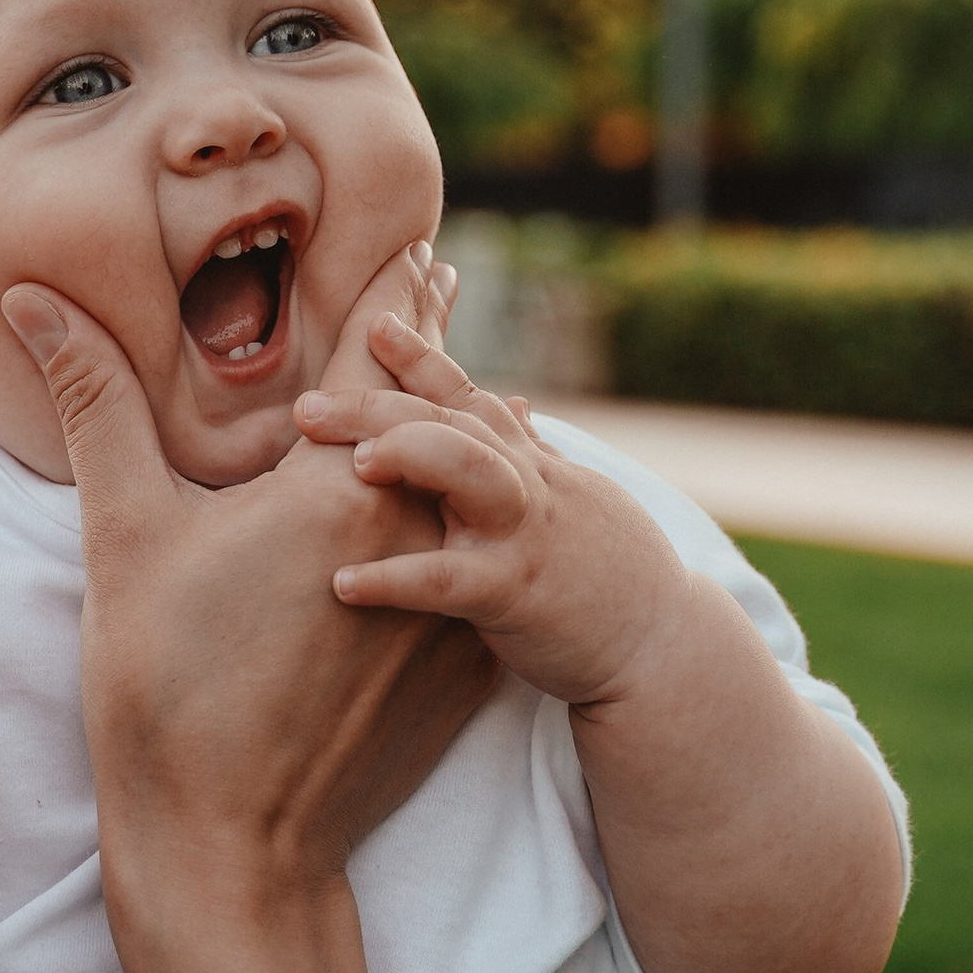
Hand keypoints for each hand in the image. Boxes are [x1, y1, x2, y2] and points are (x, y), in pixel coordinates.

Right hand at [4, 259, 495, 912]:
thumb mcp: (124, 536)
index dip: (402, 292)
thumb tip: (31, 298)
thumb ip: (96, 402)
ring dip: (466, 440)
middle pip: (448, 412)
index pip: (388, 352)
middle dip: (438, 358)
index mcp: (345, 483)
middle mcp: (424, 529)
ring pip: (479, 491)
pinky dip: (479, 528)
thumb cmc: (165, 694)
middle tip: (441, 298)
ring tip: (465, 399)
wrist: (233, 849)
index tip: (423, 245)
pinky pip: (489, 568)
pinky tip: (467, 521)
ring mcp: (458, 602)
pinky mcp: (472, 667)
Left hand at [295, 313, 691, 708]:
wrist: (665, 647)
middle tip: (307, 406)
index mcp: (530, 465)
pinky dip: (395, 579)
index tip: (373, 325)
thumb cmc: (612, 575)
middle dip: (379, 404)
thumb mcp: (577, 498)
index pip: (470, 397)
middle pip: (450, 421)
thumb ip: (534, 452)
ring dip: (409, 455)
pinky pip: (448, 580)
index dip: (423, 358)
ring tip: (352, 464)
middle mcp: (526, 486)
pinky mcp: (517, 594)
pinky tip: (343, 582)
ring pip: (467, 470)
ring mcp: (523, 534)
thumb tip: (517, 403)